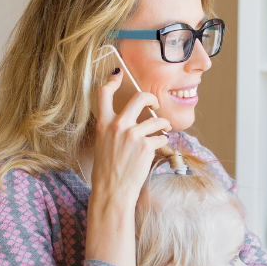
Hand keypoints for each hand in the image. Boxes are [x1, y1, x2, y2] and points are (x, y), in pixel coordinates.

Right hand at [90, 69, 170, 202]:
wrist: (112, 192)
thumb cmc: (107, 172)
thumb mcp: (103, 144)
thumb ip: (114, 129)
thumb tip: (132, 119)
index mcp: (103, 124)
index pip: (103, 94)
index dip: (112, 80)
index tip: (119, 73)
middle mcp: (117, 126)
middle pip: (140, 97)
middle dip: (152, 98)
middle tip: (155, 104)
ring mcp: (132, 135)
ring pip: (157, 120)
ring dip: (163, 126)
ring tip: (162, 132)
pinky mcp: (146, 146)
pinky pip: (162, 138)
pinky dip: (163, 143)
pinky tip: (157, 149)